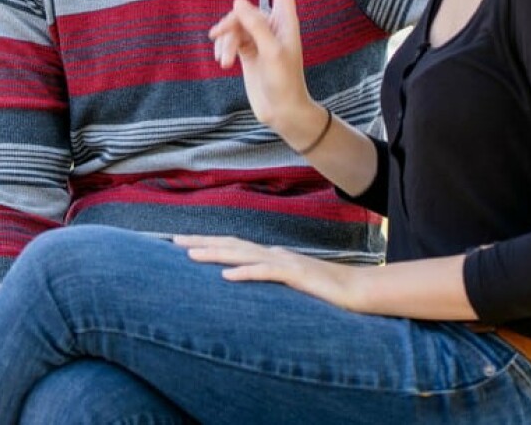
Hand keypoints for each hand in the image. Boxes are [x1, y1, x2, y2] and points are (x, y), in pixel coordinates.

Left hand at [175, 234, 362, 310]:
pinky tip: (227, 276)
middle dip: (203, 241)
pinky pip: (266, 273)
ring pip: (243, 254)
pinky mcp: (296, 275)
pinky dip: (245, 272)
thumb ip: (273, 279)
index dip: (209, 243)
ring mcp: (285, 262)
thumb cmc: (325, 291)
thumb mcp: (292, 285)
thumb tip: (251, 279)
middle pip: (232, 244)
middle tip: (174, 240)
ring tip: (191, 255)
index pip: (234, 246)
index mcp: (272, 256)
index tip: (184, 243)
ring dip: (216, 254)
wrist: (357, 290)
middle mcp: (274, 254)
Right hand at [208, 0, 325, 145]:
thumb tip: (238, 0)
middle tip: (222, 44)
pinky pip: (230, 40)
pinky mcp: (248, 50)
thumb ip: (256, 25)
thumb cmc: (284, 81)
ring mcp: (259, 37)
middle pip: (244, 10)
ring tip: (225, 61)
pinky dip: (224, 49)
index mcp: (286, 20)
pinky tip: (224, 62)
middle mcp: (272, 25)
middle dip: (230, 26)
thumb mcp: (271, 52)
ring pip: (233, 26)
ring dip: (226, 42)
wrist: (282, 111)